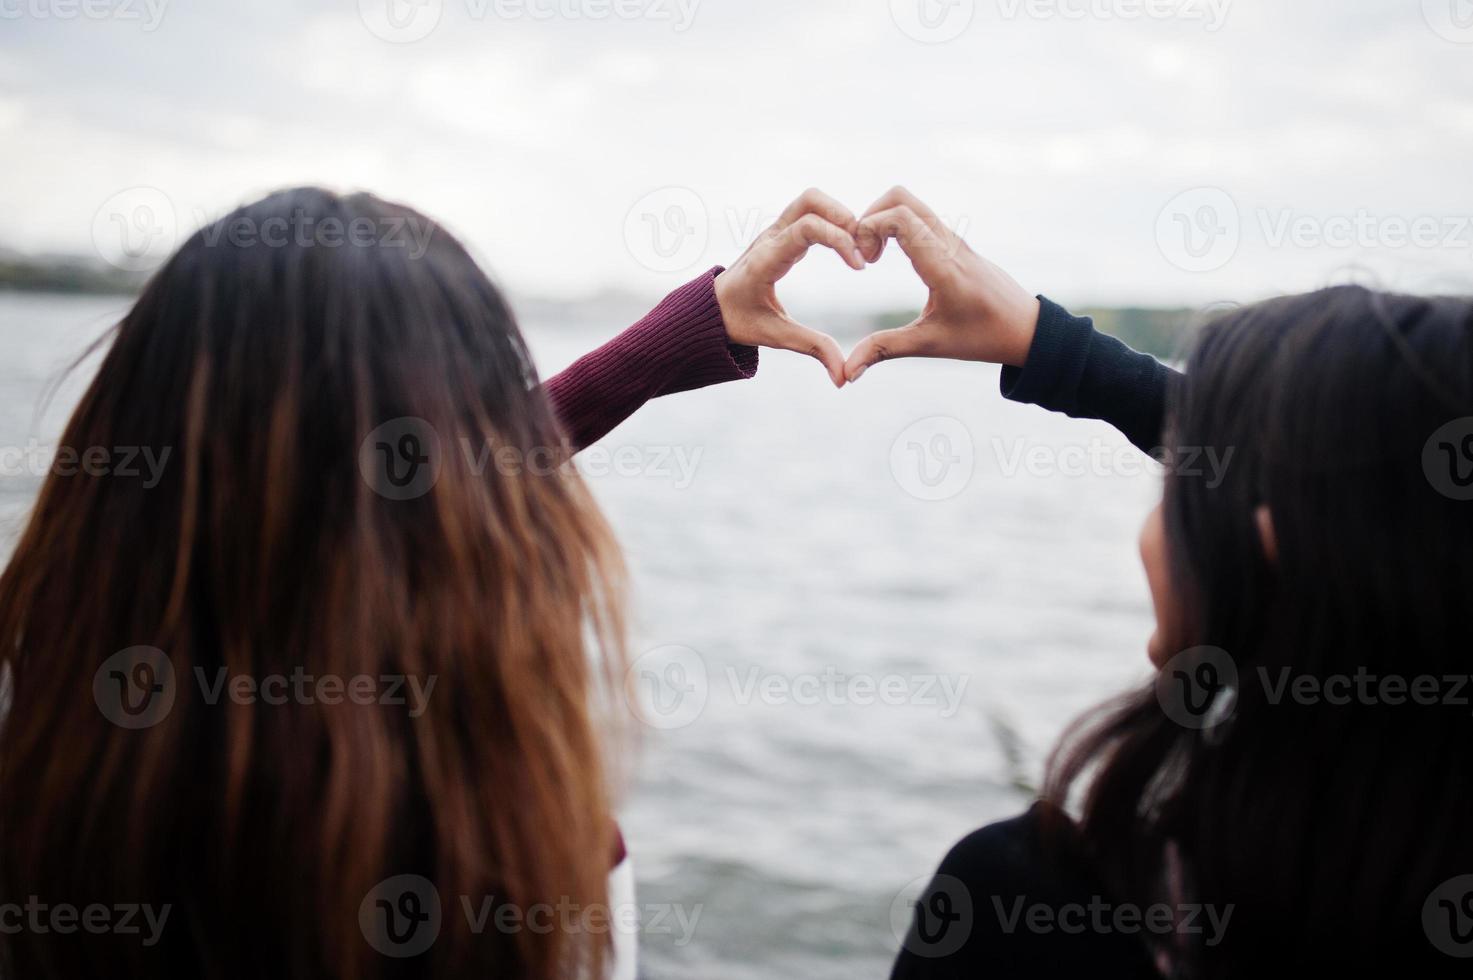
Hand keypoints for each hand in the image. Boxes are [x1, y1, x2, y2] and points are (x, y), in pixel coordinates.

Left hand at [715, 189, 866, 388]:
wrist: (709, 309)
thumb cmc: (738, 321)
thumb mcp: (775, 336)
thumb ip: (812, 349)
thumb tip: (843, 378)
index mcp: (767, 259)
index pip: (807, 228)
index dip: (839, 240)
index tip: (859, 267)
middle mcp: (770, 237)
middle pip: (811, 200)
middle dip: (843, 216)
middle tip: (862, 248)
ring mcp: (775, 230)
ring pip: (811, 200)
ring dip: (839, 215)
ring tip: (858, 246)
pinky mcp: (781, 232)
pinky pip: (809, 211)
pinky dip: (832, 220)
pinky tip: (846, 247)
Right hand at [843, 187, 1040, 381]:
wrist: (1026, 329)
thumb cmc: (983, 337)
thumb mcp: (930, 344)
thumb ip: (885, 350)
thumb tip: (848, 372)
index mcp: (942, 265)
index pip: (899, 217)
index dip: (868, 229)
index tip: (862, 262)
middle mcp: (948, 243)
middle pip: (901, 197)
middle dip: (870, 217)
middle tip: (862, 252)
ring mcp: (954, 239)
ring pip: (911, 203)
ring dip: (883, 220)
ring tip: (873, 256)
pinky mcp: (956, 242)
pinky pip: (921, 217)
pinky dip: (897, 226)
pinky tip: (891, 256)